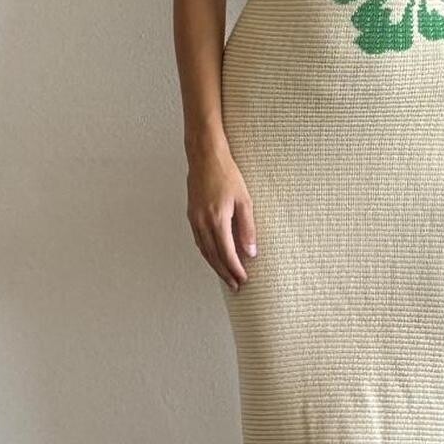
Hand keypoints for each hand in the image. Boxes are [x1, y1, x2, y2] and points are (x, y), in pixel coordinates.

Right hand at [186, 140, 255, 290]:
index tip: (243, 279)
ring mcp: (194, 219)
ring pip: (203, 251)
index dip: (235, 269)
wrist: (205, 157)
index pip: (226, 253)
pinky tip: (213, 257)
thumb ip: (248, 228)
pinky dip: (206, 253)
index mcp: (217, 219)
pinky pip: (198, 241)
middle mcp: (202, 222)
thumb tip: (251, 251)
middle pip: (213, 256)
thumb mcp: (245, 200)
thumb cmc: (227, 175)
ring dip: (215, 266)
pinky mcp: (191, 215)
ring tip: (226, 276)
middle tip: (235, 286)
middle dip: (225, 273)